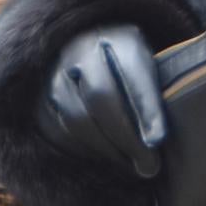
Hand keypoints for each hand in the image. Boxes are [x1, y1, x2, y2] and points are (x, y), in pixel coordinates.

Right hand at [36, 23, 166, 178]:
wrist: (87, 51)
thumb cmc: (131, 69)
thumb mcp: (150, 64)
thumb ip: (159, 89)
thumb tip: (164, 137)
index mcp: (118, 38)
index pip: (133, 71)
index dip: (146, 107)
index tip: (158, 140)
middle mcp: (82, 50)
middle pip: (101, 96)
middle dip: (127, 137)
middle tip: (150, 166)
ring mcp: (56, 73)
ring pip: (77, 118)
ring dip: (107, 149)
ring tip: (132, 167)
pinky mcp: (40, 98)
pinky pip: (58, 130)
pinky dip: (83, 151)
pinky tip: (106, 160)